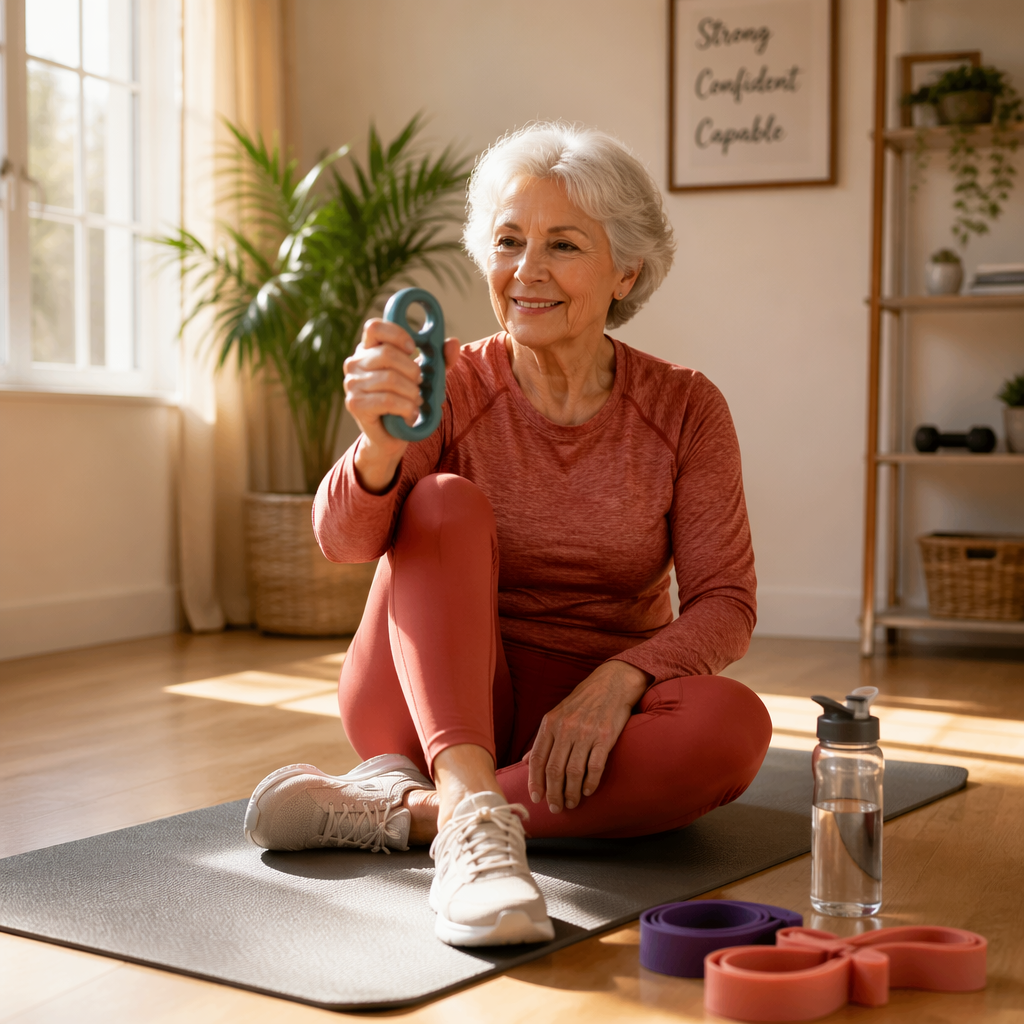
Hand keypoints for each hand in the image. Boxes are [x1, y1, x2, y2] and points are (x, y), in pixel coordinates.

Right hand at [344, 317, 460, 492]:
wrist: (392, 435)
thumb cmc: (406, 400)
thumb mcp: (426, 377)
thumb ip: (440, 360)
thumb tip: (453, 342)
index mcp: (368, 349)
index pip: (374, 327)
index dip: (397, 334)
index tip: (413, 349)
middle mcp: (355, 363)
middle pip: (387, 354)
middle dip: (412, 370)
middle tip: (419, 384)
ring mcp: (352, 384)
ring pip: (390, 379)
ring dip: (411, 392)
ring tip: (415, 401)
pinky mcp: (355, 404)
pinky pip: (388, 400)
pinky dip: (406, 406)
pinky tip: (410, 412)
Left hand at [527, 661, 650, 813]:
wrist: (611, 684)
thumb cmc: (582, 702)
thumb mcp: (557, 715)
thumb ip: (543, 740)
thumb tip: (526, 761)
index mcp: (550, 724)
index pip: (538, 759)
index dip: (535, 782)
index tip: (537, 798)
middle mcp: (566, 729)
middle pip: (554, 769)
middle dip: (553, 793)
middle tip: (556, 807)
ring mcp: (585, 733)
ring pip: (573, 772)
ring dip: (572, 792)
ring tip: (572, 803)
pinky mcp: (605, 736)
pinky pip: (595, 766)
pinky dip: (590, 782)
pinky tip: (588, 791)